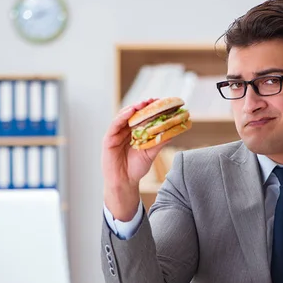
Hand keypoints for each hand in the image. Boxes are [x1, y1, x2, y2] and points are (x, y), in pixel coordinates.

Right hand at [102, 98, 167, 220]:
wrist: (125, 182)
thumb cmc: (136, 169)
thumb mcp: (151, 153)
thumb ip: (159, 142)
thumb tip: (173, 132)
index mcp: (133, 133)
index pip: (141, 117)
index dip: (149, 109)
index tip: (160, 102)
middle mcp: (124, 131)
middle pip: (132, 114)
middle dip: (142, 106)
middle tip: (153, 100)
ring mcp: (115, 134)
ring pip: (123, 117)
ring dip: (133, 108)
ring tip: (143, 104)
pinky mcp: (108, 139)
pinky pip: (114, 125)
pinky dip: (122, 117)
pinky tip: (130, 112)